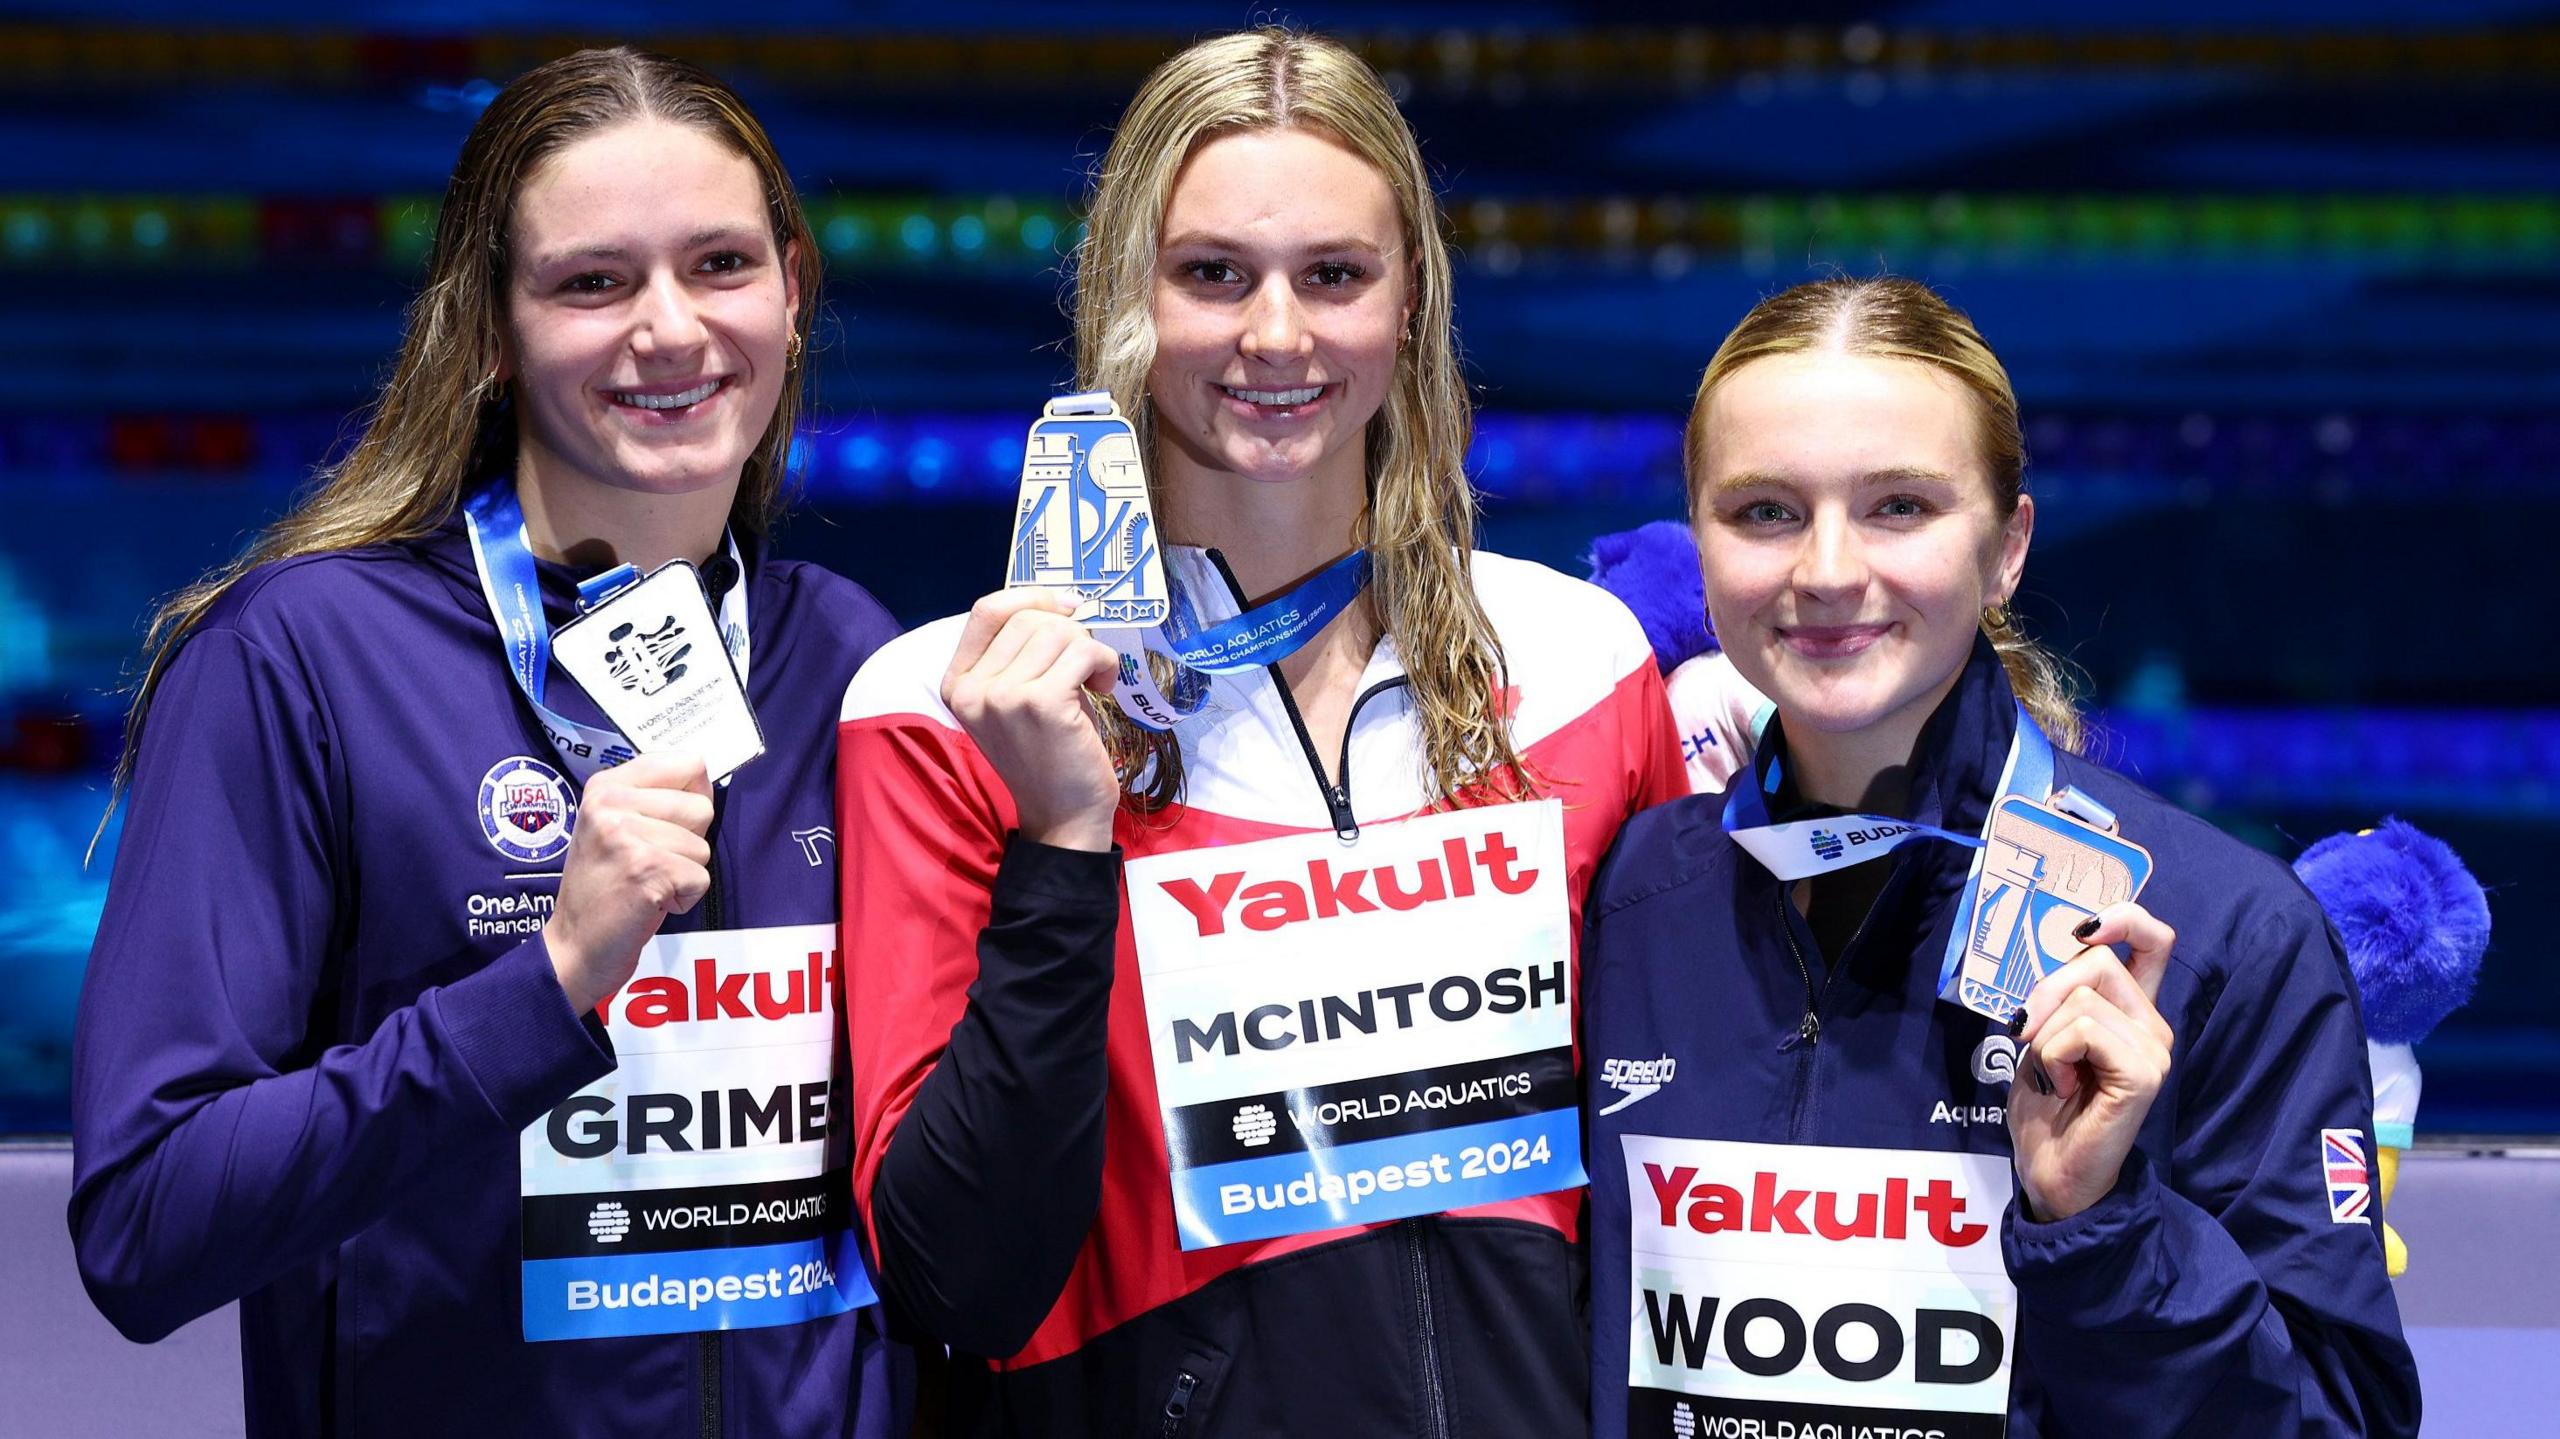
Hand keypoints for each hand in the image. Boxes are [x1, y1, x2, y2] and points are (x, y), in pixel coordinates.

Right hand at [542, 753, 714, 1013]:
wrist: (574, 945)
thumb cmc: (605, 886)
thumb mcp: (616, 826)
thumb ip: (655, 796)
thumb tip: (705, 773)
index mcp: (606, 785)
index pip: (686, 763)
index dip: (692, 797)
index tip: (667, 825)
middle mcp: (611, 803)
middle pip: (701, 807)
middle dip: (688, 843)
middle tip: (649, 864)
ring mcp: (625, 835)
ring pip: (702, 846)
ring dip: (683, 874)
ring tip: (645, 883)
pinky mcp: (645, 869)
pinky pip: (700, 878)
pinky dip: (684, 898)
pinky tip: (650, 902)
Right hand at [941, 589, 1121, 851]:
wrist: (1063, 817)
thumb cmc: (1049, 754)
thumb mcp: (1017, 698)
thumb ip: (1020, 653)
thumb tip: (1061, 602)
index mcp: (958, 683)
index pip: (987, 610)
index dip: (1031, 597)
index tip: (1067, 608)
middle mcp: (973, 689)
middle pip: (1028, 618)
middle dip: (1069, 632)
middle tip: (1083, 667)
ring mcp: (1003, 696)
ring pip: (1058, 631)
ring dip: (1089, 649)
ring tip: (1093, 681)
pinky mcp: (1040, 703)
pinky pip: (1083, 651)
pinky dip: (1104, 663)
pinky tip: (1104, 687)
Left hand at [2007, 901, 2177, 1221]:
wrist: (2051, 1171)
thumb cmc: (2047, 1107)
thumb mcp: (2044, 1035)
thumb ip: (2062, 995)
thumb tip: (2069, 953)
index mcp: (2131, 1010)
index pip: (2154, 940)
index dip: (2124, 918)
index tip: (2084, 930)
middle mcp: (2151, 1025)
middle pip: (2096, 963)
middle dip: (2044, 992)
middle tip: (2029, 1037)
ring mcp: (2153, 1050)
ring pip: (2082, 999)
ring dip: (2045, 1037)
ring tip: (2056, 1077)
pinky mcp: (2144, 1074)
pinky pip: (2084, 1031)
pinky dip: (2055, 1056)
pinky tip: (2064, 1088)